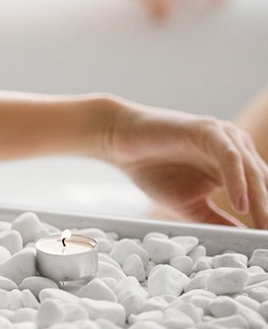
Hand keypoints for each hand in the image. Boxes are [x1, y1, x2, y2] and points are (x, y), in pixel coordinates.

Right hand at [104, 99, 266, 227]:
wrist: (120, 142)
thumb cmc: (152, 169)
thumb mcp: (190, 205)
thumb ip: (217, 220)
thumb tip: (244, 240)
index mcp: (234, 166)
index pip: (261, 193)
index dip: (264, 217)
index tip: (265, 241)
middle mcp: (236, 149)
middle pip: (263, 184)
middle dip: (266, 211)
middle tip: (267, 236)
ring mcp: (224, 137)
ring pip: (252, 171)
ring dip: (259, 200)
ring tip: (262, 226)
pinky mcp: (208, 130)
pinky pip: (230, 157)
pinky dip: (237, 181)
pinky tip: (240, 204)